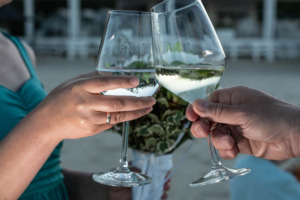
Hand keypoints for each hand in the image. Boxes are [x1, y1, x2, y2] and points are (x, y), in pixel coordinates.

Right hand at [28, 72, 154, 141]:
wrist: (47, 122)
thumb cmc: (61, 98)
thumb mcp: (73, 83)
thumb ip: (93, 78)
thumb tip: (115, 73)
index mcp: (80, 88)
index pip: (104, 83)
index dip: (122, 82)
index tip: (137, 81)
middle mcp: (85, 103)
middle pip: (116, 103)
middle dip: (137, 102)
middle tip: (152, 99)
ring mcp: (88, 119)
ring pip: (117, 116)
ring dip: (136, 112)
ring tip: (148, 107)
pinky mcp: (91, 130)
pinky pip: (111, 123)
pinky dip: (124, 117)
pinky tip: (134, 113)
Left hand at [108, 167, 170, 199]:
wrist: (107, 191)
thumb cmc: (114, 178)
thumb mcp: (123, 172)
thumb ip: (132, 171)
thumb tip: (142, 170)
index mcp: (141, 169)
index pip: (155, 167)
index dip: (163, 170)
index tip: (167, 172)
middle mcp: (144, 178)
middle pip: (159, 179)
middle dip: (165, 181)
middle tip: (167, 184)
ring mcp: (144, 188)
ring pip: (157, 189)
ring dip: (163, 190)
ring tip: (165, 192)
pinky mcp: (141, 197)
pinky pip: (152, 198)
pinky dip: (158, 198)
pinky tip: (161, 198)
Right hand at [186, 86, 299, 159]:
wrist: (294, 137)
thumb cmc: (272, 117)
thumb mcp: (242, 113)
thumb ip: (217, 112)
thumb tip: (195, 104)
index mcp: (232, 98)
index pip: (208, 102)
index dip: (197, 109)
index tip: (190, 117)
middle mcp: (232, 112)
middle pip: (208, 120)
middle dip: (204, 127)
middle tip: (203, 132)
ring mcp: (235, 128)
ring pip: (215, 135)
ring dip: (218, 140)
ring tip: (230, 143)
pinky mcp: (240, 142)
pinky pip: (225, 147)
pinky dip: (226, 150)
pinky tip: (233, 150)